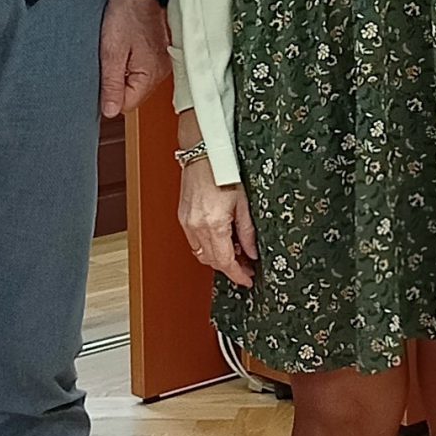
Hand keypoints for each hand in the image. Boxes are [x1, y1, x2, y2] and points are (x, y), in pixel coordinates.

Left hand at [100, 0, 171, 119]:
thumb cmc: (125, 15)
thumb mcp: (111, 52)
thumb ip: (111, 84)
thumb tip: (109, 112)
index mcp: (150, 75)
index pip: (127, 105)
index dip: (110, 95)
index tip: (102, 77)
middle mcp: (160, 72)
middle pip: (132, 94)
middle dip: (116, 83)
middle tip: (108, 61)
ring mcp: (160, 62)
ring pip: (135, 81)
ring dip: (122, 72)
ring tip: (116, 51)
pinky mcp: (157, 53)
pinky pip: (141, 69)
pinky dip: (129, 62)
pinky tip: (123, 47)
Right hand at [177, 160, 256, 289]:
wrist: (204, 154)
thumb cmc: (224, 171)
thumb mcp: (243, 203)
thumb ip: (247, 232)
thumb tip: (252, 252)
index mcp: (214, 224)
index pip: (225, 261)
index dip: (237, 275)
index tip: (247, 280)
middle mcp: (197, 226)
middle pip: (213, 261)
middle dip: (230, 267)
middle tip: (246, 266)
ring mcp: (187, 223)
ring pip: (202, 254)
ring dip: (218, 258)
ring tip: (235, 251)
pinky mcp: (183, 218)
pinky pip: (194, 243)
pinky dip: (207, 247)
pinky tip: (220, 240)